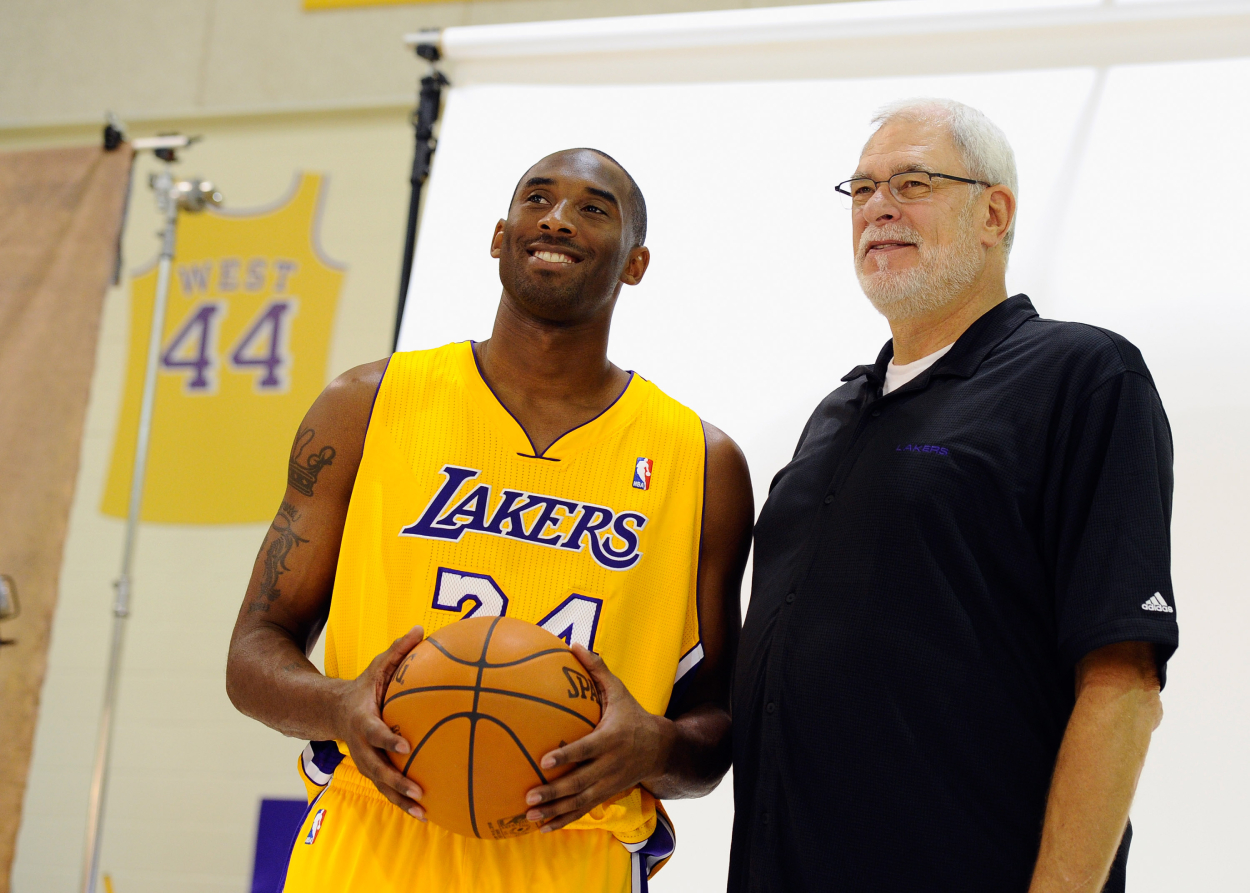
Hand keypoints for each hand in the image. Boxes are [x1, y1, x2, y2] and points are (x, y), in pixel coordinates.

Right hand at [334, 625, 426, 818]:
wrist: (332, 712)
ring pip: (380, 786)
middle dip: (396, 781)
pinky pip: (386, 790)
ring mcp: (363, 762)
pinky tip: (425, 814)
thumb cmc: (364, 687)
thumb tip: (420, 628)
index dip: (387, 739)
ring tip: (423, 813)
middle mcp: (360, 746)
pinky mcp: (371, 771)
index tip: (405, 746)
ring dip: (400, 801)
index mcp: (363, 720)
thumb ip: (398, 651)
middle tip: (418, 790)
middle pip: (377, 768)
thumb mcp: (377, 667)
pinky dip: (401, 803)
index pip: (375, 732)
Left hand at [524, 644, 674, 831]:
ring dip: (554, 811)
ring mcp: (607, 783)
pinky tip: (543, 827)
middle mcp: (609, 765)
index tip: (544, 760)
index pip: (586, 749)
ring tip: (530, 816)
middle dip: (554, 792)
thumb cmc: (632, 715)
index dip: (567, 757)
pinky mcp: (606, 794)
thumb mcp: (619, 691)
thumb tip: (573, 644)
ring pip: (579, 801)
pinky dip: (563, 820)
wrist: (661, 749)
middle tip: (529, 796)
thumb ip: (597, 670)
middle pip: (579, 782)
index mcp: (610, 739)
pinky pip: (583, 811)